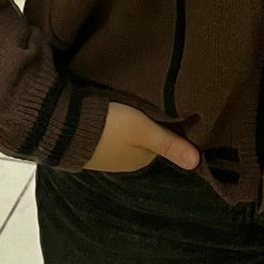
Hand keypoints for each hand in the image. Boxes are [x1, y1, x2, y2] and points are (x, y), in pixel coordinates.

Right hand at [83, 102, 200, 172]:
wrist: (64, 127)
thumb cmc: (109, 127)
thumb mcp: (144, 131)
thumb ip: (170, 144)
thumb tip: (198, 164)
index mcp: (142, 160)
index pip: (166, 141)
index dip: (174, 125)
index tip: (180, 105)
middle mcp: (127, 161)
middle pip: (150, 139)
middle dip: (156, 124)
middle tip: (161, 99)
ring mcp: (108, 154)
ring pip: (132, 136)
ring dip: (137, 123)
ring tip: (141, 102)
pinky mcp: (93, 143)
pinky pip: (114, 133)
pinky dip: (120, 124)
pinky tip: (120, 110)